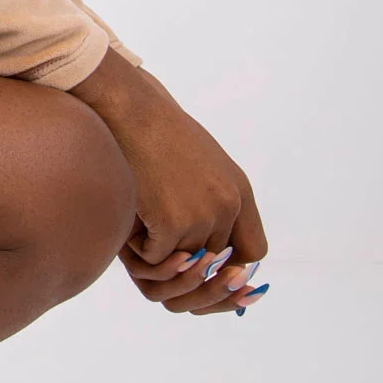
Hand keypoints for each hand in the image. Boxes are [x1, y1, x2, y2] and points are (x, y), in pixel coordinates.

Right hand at [68, 49, 268, 317]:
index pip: (253, 251)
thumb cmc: (156, 131)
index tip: (210, 272)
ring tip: (141, 223)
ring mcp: (202, 216)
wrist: (130, 110)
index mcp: (240, 191)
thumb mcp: (201, 164)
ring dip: (157, 251)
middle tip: (161, 251)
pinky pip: (154, 258)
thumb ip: (214, 201)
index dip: (233, 270)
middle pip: (212, 263)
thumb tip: (211, 253)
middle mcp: (228, 206)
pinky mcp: (173, 222)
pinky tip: (129, 217)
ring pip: (181, 262)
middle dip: (186, 262)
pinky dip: (137, 246)